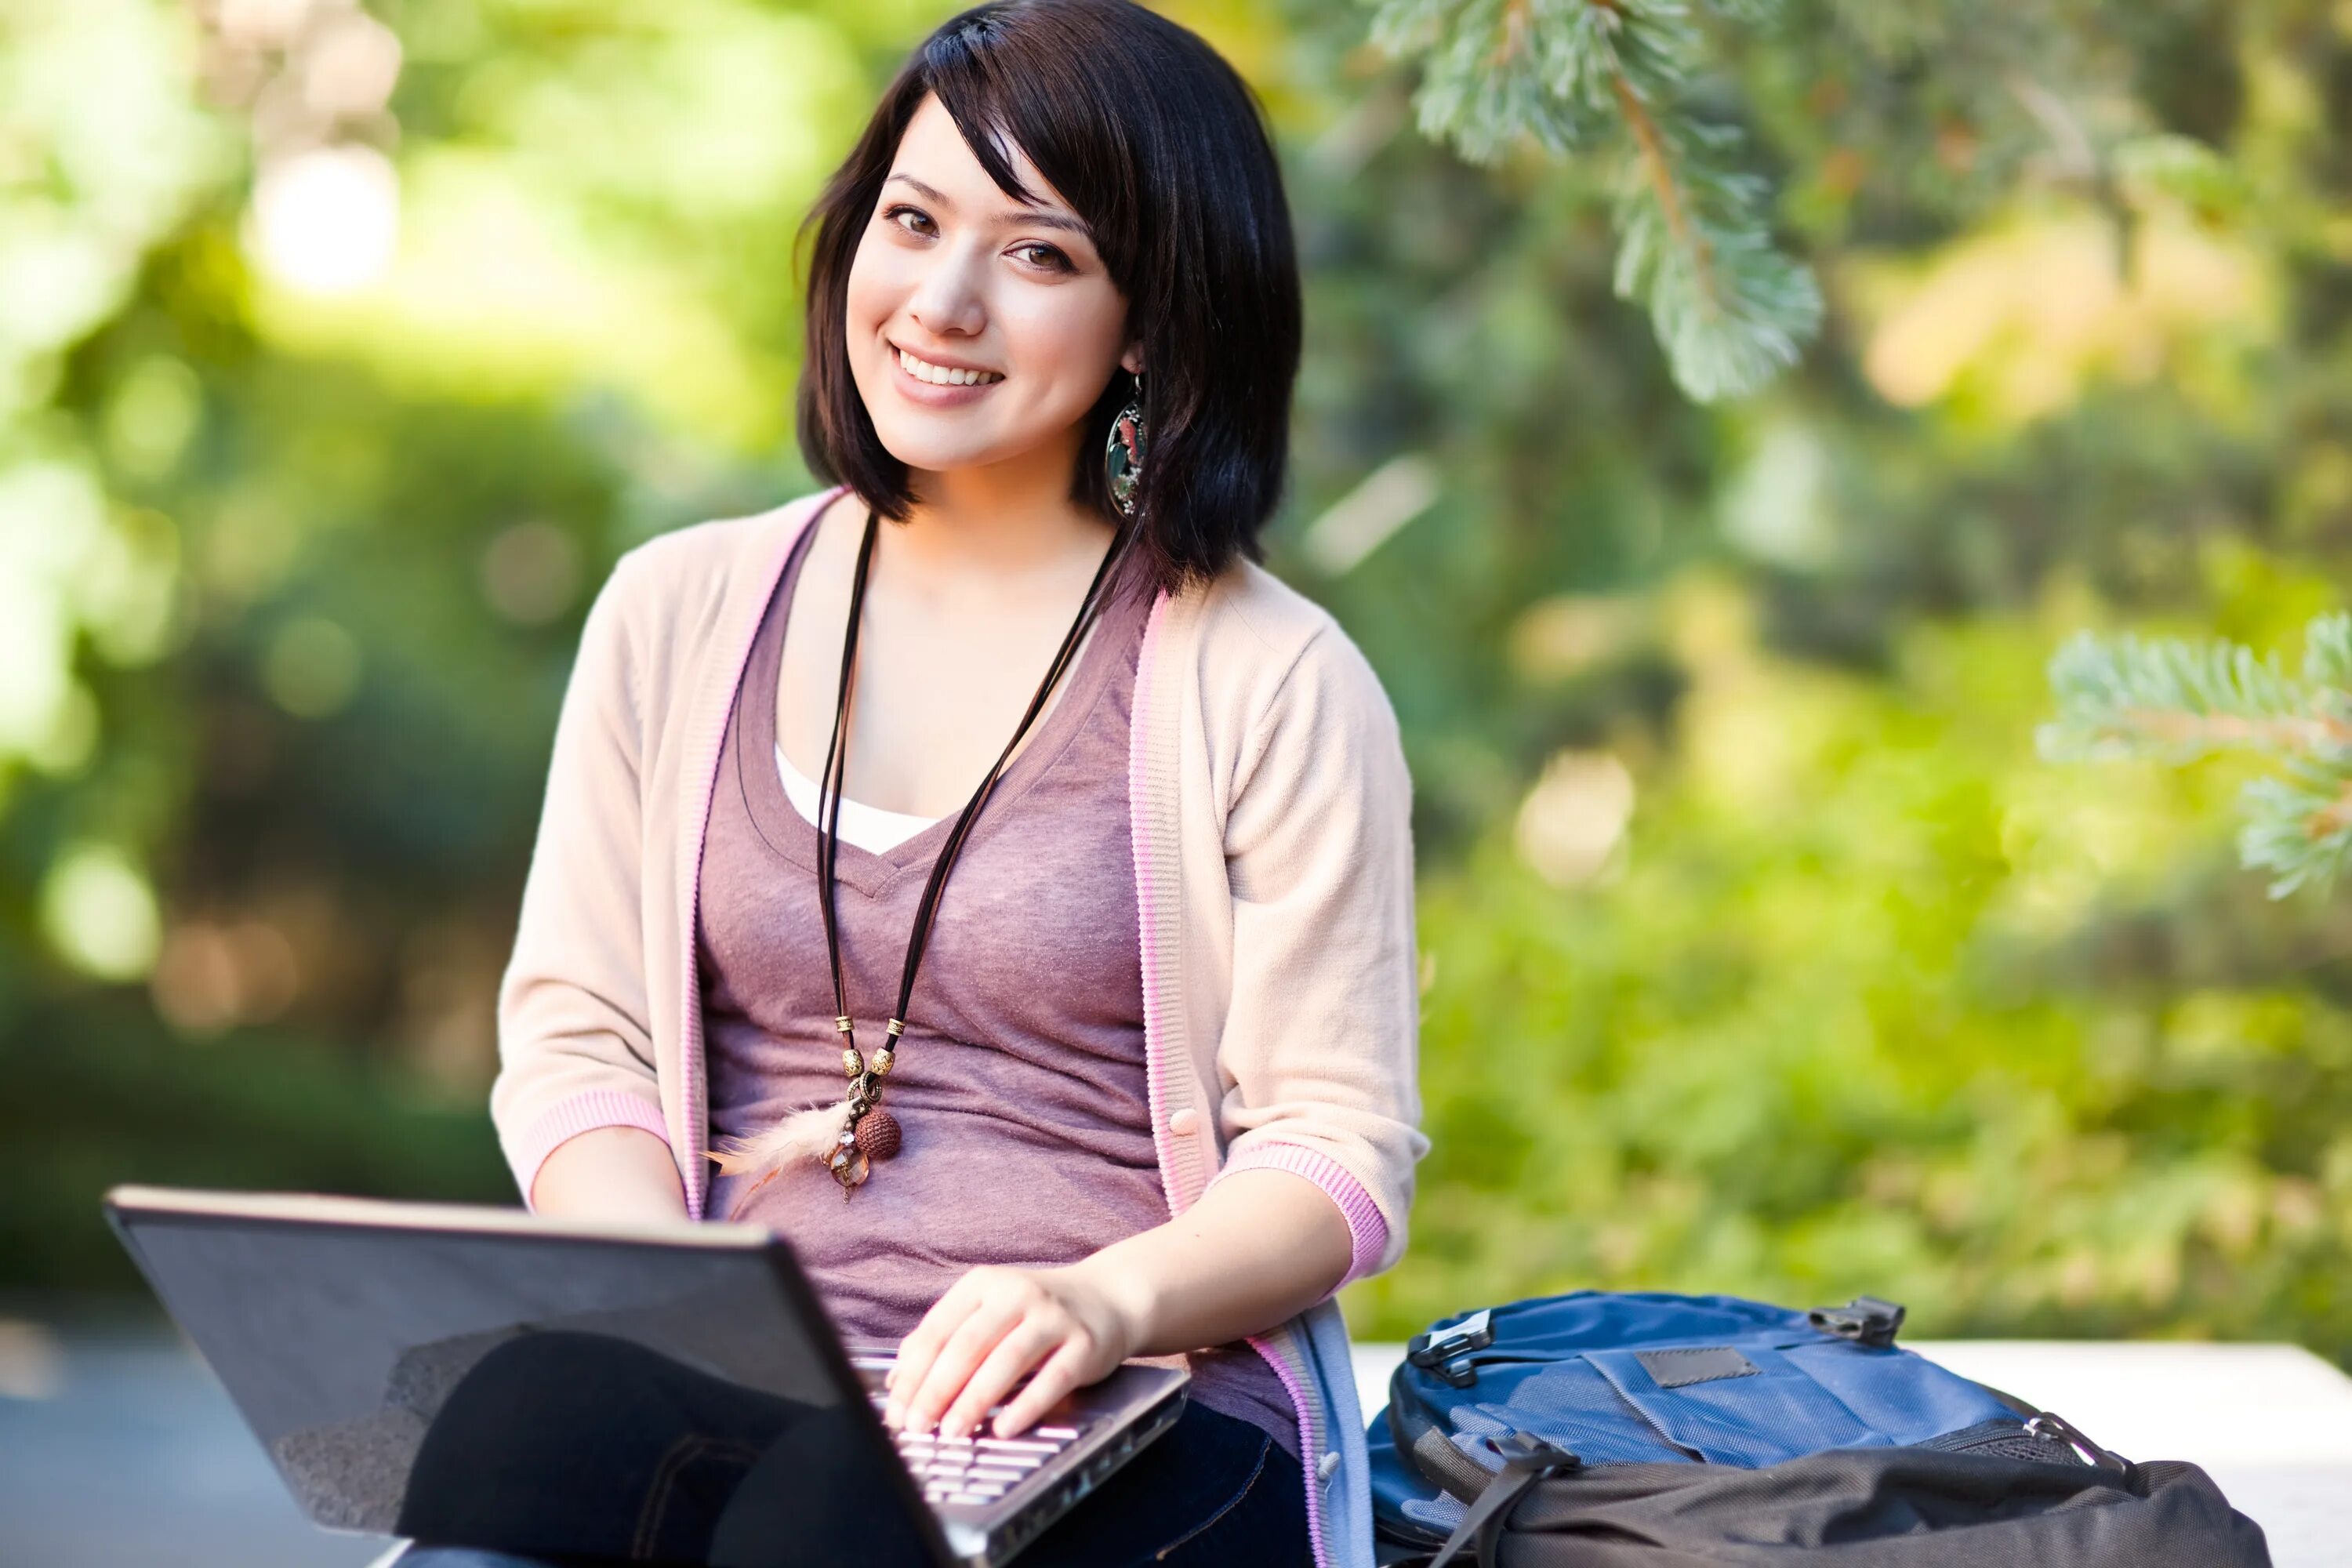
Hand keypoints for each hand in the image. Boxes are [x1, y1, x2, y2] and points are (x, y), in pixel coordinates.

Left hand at [882, 1262, 1141, 1441]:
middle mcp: (1017, 1294)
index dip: (913, 1373)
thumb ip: (943, 1340)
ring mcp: (1053, 1317)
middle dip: (937, 1390)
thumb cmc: (1035, 1313)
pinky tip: (1004, 1428)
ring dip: (975, 1400)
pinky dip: (1026, 1406)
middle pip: (968, 1345)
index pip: (937, 1329)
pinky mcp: (1085, 1344)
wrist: (1107, 1298)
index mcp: (983, 1284)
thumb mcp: (987, 1311)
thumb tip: (896, 1382)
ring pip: (1007, 1360)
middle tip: (918, 1426)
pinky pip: (1052, 1379)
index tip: (897, 1410)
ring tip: (953, 1431)